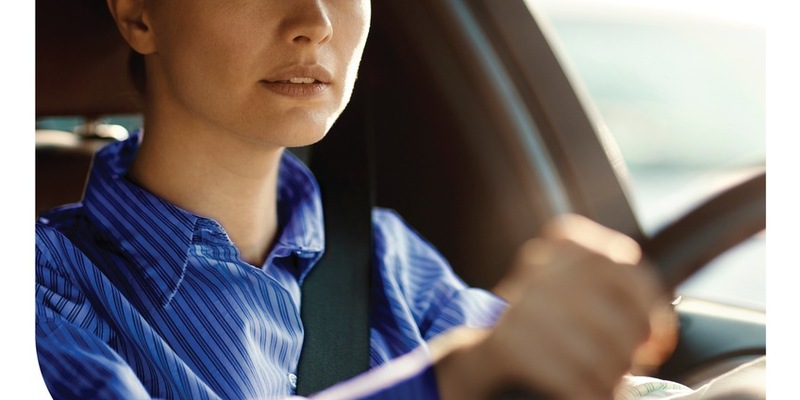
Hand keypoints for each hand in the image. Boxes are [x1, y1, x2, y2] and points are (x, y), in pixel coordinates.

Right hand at [434, 214, 665, 399]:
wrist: (487, 354)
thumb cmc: (550, 324)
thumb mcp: (580, 290)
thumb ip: (618, 293)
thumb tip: (657, 330)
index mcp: (564, 242)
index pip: (628, 271)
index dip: (652, 311)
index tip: (655, 338)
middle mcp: (541, 266)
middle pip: (619, 319)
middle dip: (630, 352)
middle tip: (625, 366)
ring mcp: (522, 304)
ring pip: (600, 354)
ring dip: (609, 379)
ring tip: (603, 382)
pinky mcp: (509, 343)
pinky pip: (571, 378)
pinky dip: (587, 394)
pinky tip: (586, 394)